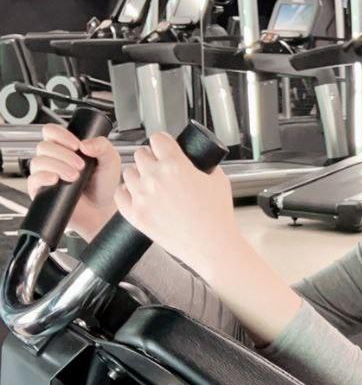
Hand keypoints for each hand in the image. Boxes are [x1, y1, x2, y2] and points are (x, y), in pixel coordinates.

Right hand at [26, 123, 120, 240]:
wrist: (102, 210)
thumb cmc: (103, 186)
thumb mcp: (110, 162)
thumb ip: (103, 146)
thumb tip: (85, 143)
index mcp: (65, 147)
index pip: (51, 131)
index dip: (60, 134)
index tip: (77, 145)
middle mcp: (52, 158)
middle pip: (44, 146)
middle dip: (64, 154)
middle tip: (81, 166)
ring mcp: (45, 174)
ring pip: (38, 161)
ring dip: (57, 166)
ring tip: (75, 176)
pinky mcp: (41, 190)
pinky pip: (33, 179)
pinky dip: (44, 177)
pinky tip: (56, 180)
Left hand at [115, 131, 239, 278]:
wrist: (212, 246)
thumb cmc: (217, 218)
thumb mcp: (218, 180)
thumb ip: (204, 165)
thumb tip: (196, 160)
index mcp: (175, 165)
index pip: (157, 138)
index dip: (163, 142)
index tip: (165, 148)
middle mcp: (155, 178)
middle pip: (140, 153)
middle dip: (151, 158)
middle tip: (160, 168)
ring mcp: (143, 197)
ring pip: (129, 172)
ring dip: (139, 175)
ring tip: (151, 185)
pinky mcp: (136, 215)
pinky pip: (120, 194)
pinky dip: (127, 193)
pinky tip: (139, 196)